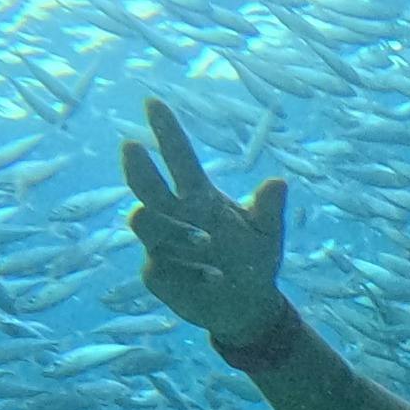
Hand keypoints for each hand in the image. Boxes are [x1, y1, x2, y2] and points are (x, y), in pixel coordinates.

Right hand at [118, 96, 288, 338]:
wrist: (246, 307)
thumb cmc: (255, 261)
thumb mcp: (269, 234)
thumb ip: (269, 209)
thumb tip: (279, 182)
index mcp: (200, 197)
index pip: (179, 157)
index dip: (166, 130)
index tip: (152, 102)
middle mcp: (175, 215)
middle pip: (146, 185)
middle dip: (137, 165)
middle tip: (131, 146)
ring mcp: (160, 244)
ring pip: (146, 223)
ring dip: (175, 230)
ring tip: (209, 244)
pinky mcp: (157, 274)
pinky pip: (162, 265)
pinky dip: (189, 271)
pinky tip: (214, 278)